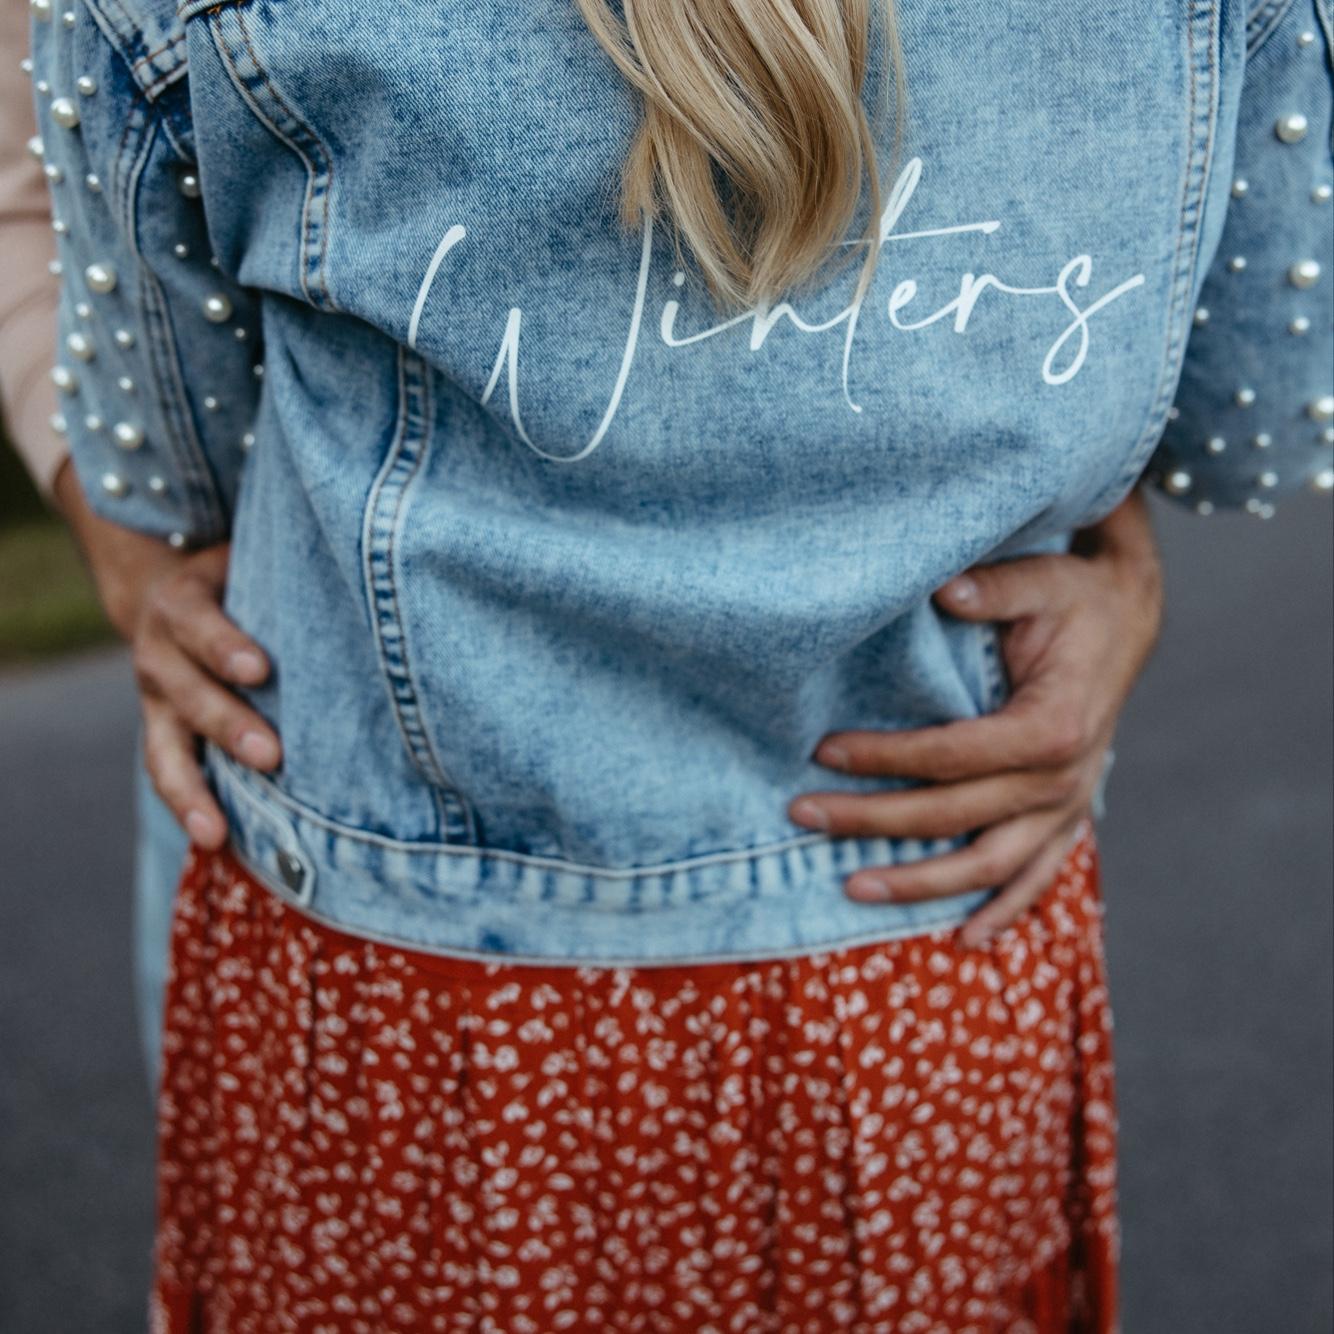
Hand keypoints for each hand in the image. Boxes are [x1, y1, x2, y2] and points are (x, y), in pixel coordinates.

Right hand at [53, 462, 279, 847]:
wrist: (175, 593)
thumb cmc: (246, 575)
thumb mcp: (257, 556)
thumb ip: (295, 563)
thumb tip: (379, 554)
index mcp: (183, 602)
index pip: (199, 622)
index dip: (225, 644)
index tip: (261, 669)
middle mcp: (160, 652)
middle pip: (187, 692)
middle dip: (228, 724)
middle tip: (271, 754)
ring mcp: (156, 700)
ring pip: (166, 747)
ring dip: (195, 788)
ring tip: (219, 829)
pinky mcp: (162, 731)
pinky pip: (168, 773)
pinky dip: (189, 807)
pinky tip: (216, 841)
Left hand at [788, 487, 1162, 946]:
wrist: (1128, 622)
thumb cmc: (1075, 600)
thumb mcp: (1040, 580)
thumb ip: (992, 588)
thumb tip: (943, 592)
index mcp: (1052, 727)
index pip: (950, 756)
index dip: (884, 757)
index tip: (824, 752)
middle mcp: (1062, 780)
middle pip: (953, 816)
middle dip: (872, 820)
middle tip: (804, 814)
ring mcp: (1068, 806)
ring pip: (987, 865)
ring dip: (920, 884)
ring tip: (852, 889)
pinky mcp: (1068, 816)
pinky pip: (1035, 877)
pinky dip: (1003, 911)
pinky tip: (964, 939)